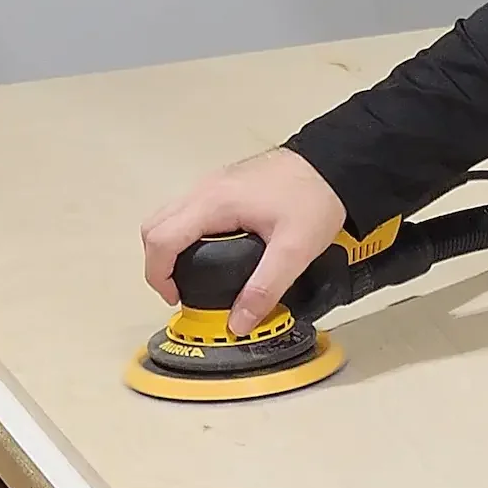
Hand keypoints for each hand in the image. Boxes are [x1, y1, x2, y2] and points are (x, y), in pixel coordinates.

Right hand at [142, 148, 346, 334]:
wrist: (333, 164)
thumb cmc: (314, 198)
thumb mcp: (294, 251)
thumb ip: (264, 289)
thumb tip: (239, 322)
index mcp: (214, 203)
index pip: (161, 239)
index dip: (158, 275)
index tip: (174, 298)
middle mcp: (205, 189)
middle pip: (155, 227)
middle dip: (158, 264)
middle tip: (178, 291)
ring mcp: (212, 185)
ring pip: (168, 217)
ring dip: (169, 248)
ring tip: (191, 277)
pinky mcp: (223, 186)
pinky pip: (187, 211)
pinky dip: (184, 235)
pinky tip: (208, 254)